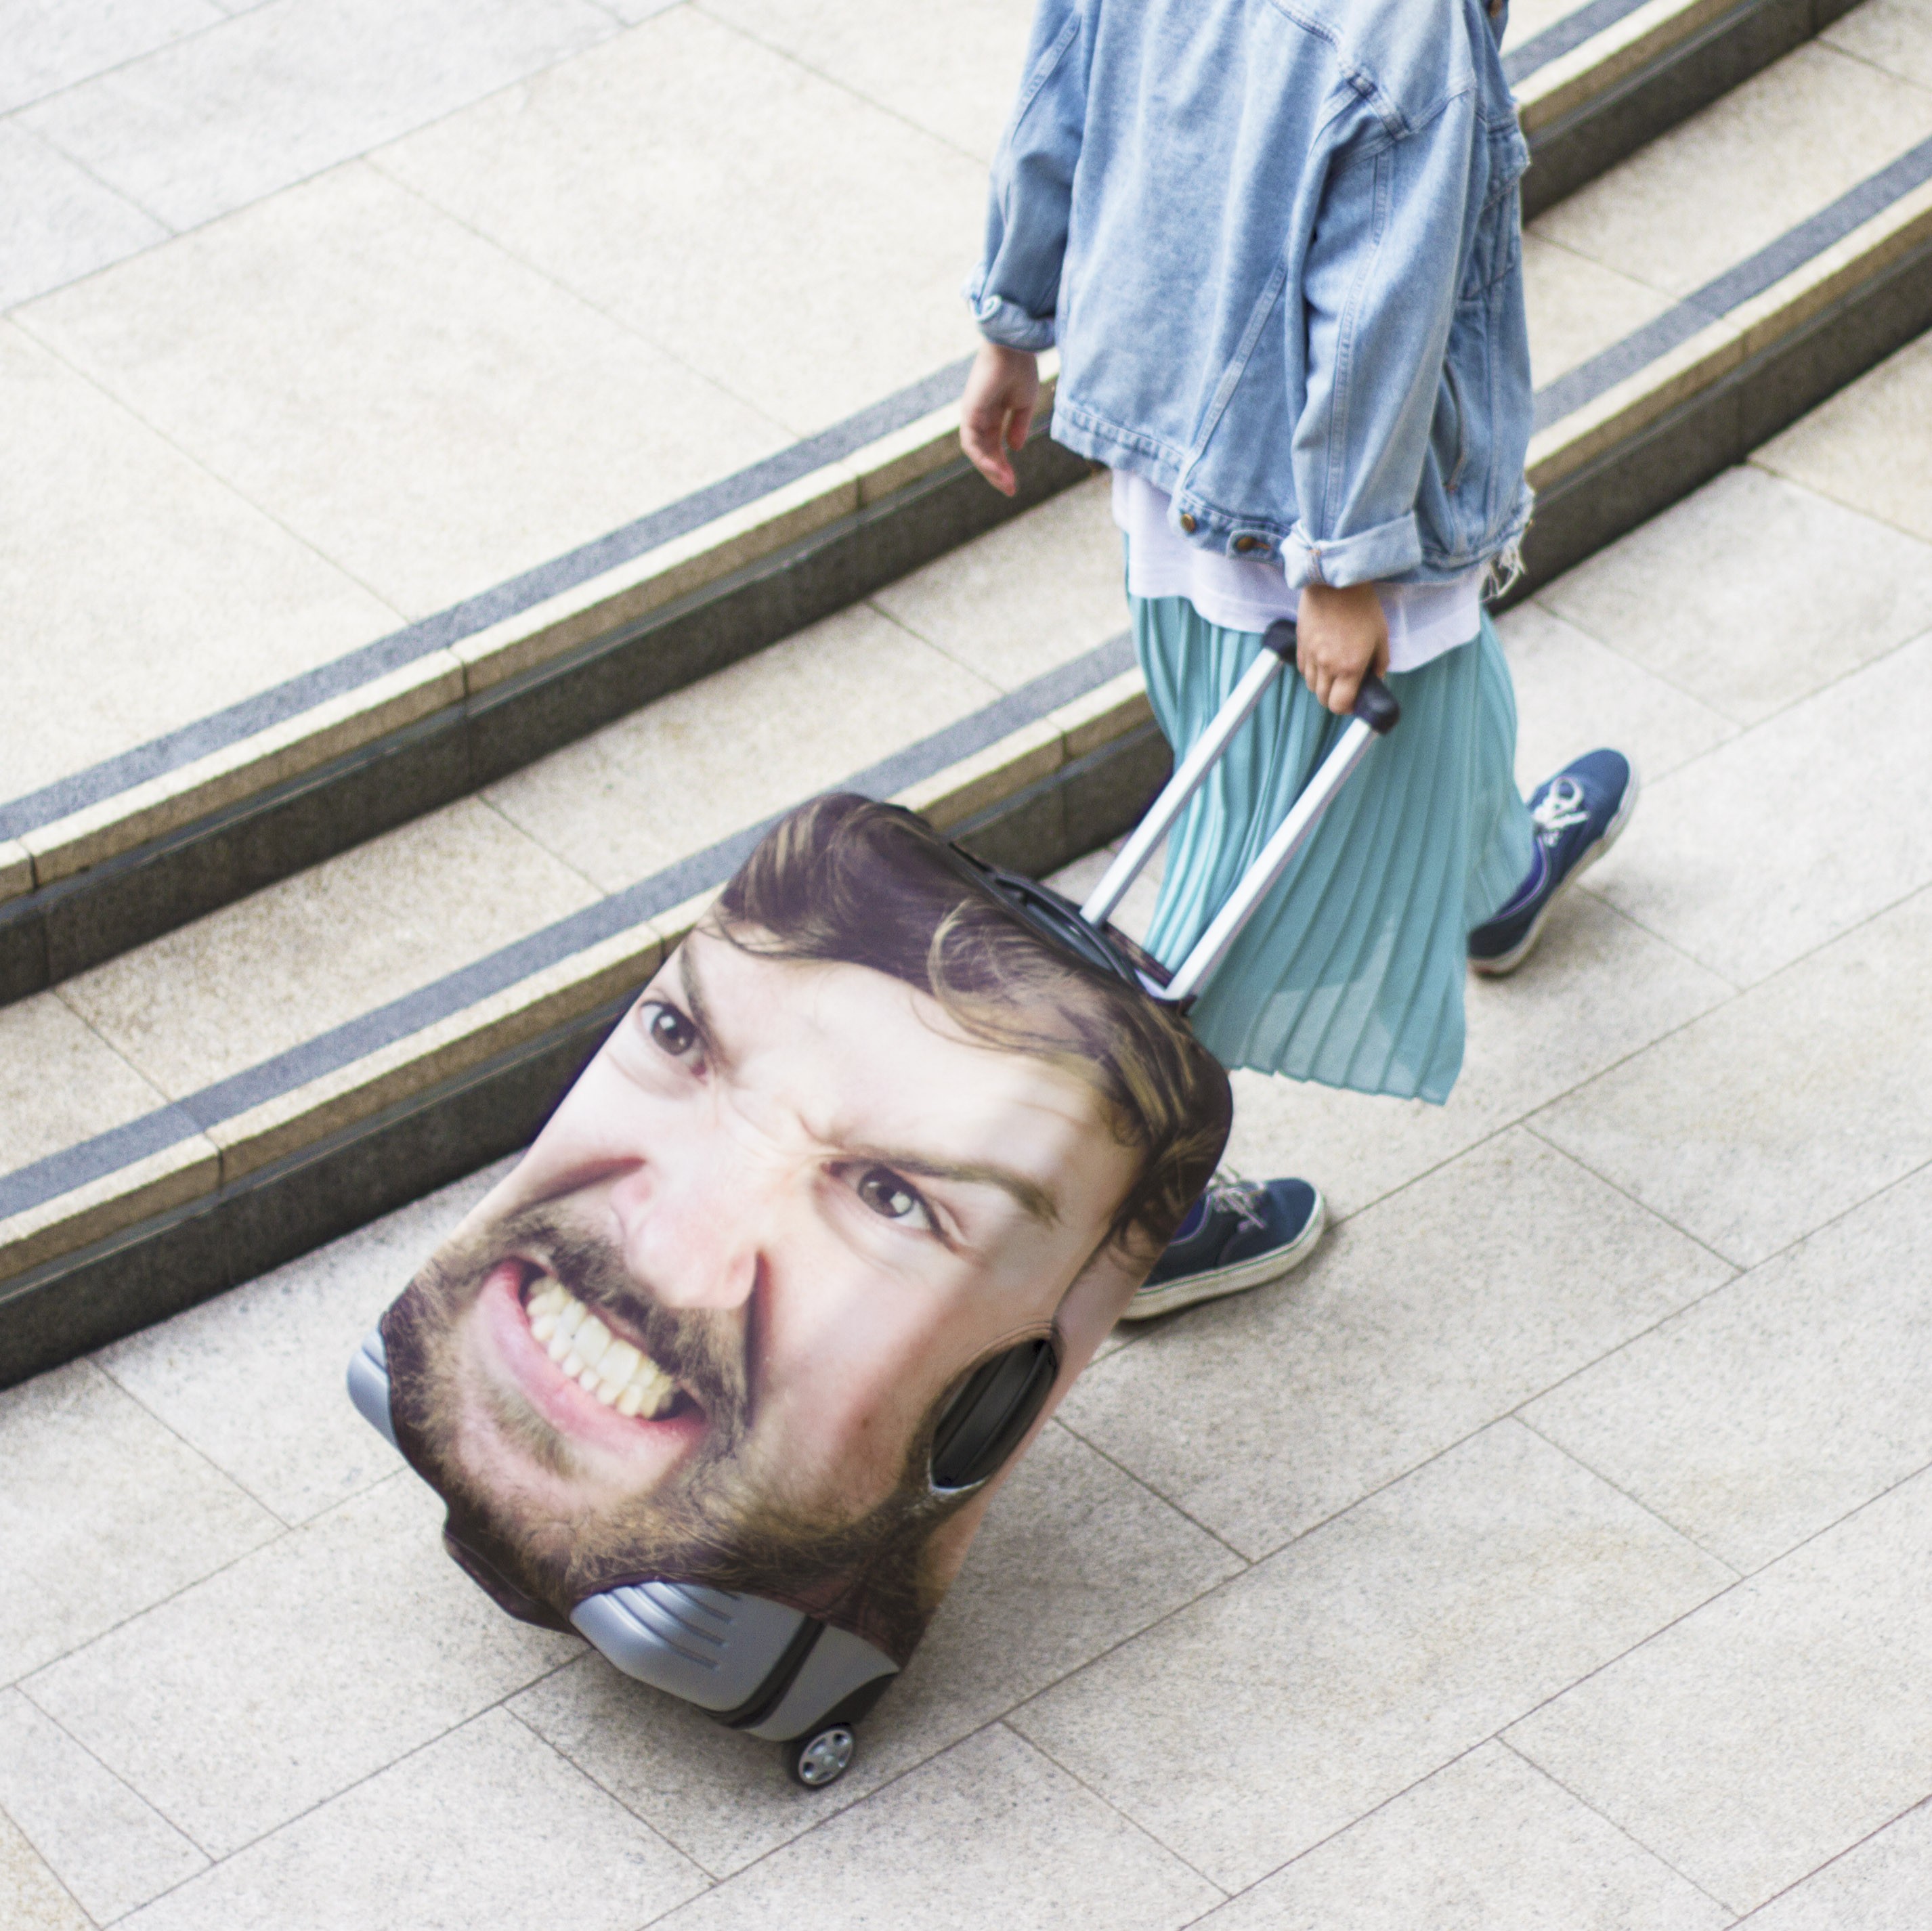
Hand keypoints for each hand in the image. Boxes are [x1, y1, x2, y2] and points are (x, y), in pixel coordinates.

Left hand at [959, 344, 1039, 495]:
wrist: (1014, 348)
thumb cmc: (1020, 369)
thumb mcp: (1024, 404)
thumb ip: (1018, 426)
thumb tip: (1014, 448)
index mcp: (992, 414)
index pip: (994, 447)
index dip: (1003, 466)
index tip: (1013, 484)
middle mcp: (979, 417)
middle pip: (984, 453)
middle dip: (997, 473)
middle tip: (1010, 490)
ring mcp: (972, 415)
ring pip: (977, 452)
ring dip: (991, 471)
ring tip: (1007, 485)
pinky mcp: (969, 413)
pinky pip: (972, 444)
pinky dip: (983, 459)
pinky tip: (997, 471)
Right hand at [1296, 582, 1389, 714]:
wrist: (1335, 581)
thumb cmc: (1363, 606)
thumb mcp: (1381, 636)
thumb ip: (1380, 663)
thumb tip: (1376, 679)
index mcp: (1350, 666)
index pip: (1339, 705)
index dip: (1346, 708)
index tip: (1353, 701)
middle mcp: (1327, 665)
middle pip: (1323, 699)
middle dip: (1334, 698)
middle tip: (1345, 688)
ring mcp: (1311, 655)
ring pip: (1311, 685)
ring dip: (1322, 684)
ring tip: (1334, 671)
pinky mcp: (1300, 644)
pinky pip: (1303, 669)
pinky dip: (1312, 671)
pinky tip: (1322, 659)